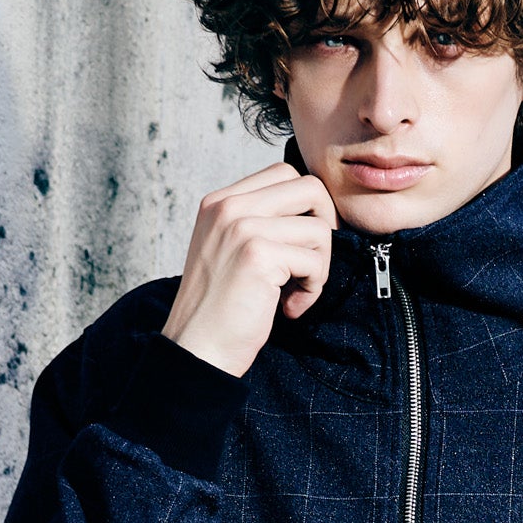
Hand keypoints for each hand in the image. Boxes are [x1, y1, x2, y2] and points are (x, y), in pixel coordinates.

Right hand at [161, 161, 336, 377]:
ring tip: (295, 292)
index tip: (305, 241)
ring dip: (319, 267)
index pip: (283, 174)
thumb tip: (313, 214)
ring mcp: (242, 228)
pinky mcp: (259, 255)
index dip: (308, 207)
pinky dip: (311, 290)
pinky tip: (289, 308)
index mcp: (220, 202)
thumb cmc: (219, 309)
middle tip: (313, 262)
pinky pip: (314, 261)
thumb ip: (259, 224)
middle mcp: (229, 207)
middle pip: (309, 188)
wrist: (197, 348)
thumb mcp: (230, 250)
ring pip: (319, 228)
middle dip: (326, 226)